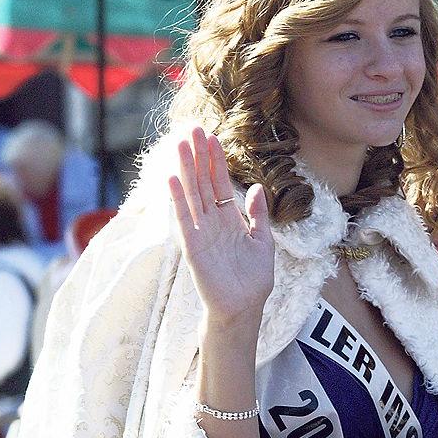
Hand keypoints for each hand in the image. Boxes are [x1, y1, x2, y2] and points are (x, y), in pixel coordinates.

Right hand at [169, 128, 274, 341]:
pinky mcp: (193, 246)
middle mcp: (212, 221)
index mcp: (229, 219)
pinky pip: (184, 218)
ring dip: (187, 169)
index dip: (216, 161)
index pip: (220, 183)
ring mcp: (201, 232)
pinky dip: (179, 198)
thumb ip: (258, 214)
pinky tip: (174, 178)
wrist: (244, 308)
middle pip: (204, 182)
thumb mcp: (263, 242)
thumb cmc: (253, 279)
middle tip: (193, 129)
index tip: (212, 137)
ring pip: (192, 194)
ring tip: (181, 144)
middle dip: (199, 156)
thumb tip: (257, 187)